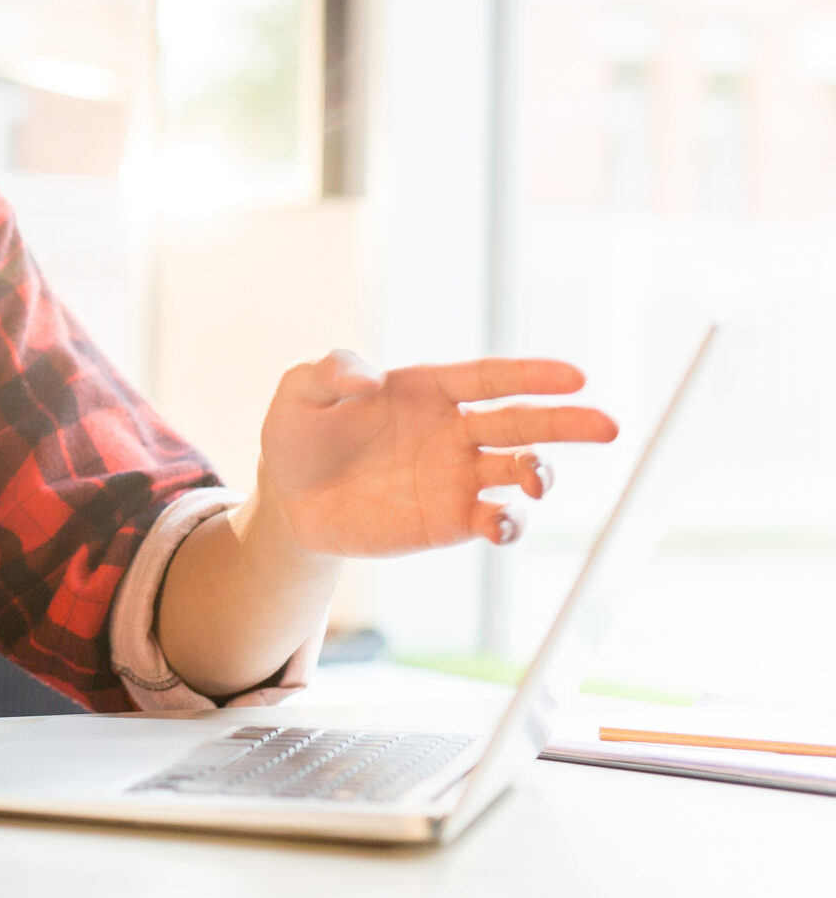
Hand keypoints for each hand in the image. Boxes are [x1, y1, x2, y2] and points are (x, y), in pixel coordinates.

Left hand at [260, 352, 619, 555]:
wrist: (289, 502)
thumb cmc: (297, 437)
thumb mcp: (297, 394)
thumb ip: (328, 374)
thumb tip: (364, 378)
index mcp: (426, 390)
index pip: (490, 378)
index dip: (531, 375)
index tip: (574, 376)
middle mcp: (453, 431)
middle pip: (522, 423)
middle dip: (567, 423)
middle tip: (608, 426)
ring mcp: (456, 477)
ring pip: (518, 473)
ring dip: (541, 475)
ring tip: (538, 482)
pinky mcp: (448, 520)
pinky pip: (493, 521)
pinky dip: (508, 522)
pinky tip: (500, 521)